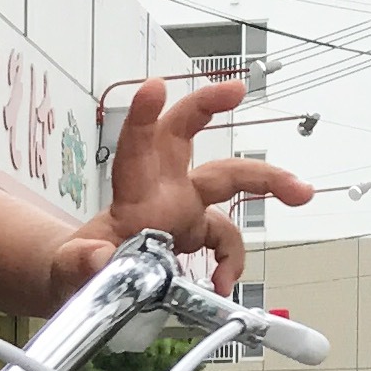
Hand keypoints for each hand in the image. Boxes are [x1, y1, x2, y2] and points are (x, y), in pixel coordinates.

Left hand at [51, 76, 315, 299]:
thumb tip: (100, 260)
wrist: (91, 281)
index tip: (153, 87)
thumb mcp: (70, 267)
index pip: (135, 148)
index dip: (142, 118)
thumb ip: (83, 262)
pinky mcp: (197, 230)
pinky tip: (223, 283)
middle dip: (210, 105)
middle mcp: (161, 188)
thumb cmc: (79, 264)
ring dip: (268, 181)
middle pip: (187, 134)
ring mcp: (184, 207)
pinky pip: (228, 239)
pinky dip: (232, 262)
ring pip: (229, 180)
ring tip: (301, 193)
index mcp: (131, 191)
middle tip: (239, 89)